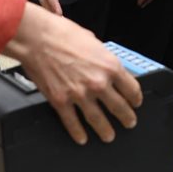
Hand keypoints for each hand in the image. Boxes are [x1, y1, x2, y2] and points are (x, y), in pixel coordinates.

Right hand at [4, 2, 142, 143]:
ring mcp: (79, 94)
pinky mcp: (61, 101)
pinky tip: (82, 138)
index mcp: (110, 66)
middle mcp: (98, 83)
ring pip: (98, 120)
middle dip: (126, 118)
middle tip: (129, 123)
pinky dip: (78, 133)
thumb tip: (106, 67)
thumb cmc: (62, 33)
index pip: (131, 89)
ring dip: (106, 131)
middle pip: (119, 107)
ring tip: (109, 136)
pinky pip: (72, 122)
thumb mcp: (93, 41)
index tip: (136, 103)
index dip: (136, 99)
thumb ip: (102, 58)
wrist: (36, 38)